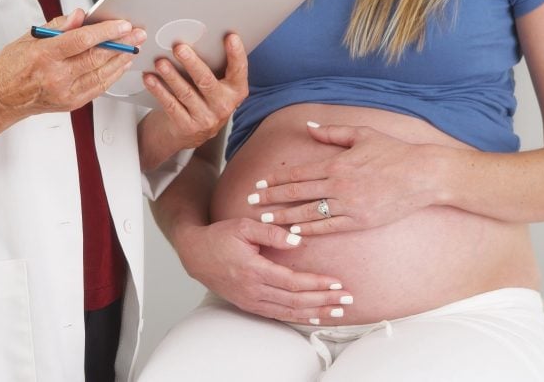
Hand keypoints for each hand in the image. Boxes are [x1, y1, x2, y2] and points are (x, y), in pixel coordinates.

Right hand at [0, 9, 146, 117]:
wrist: (1, 98)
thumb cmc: (11, 68)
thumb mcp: (29, 38)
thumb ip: (57, 26)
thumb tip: (79, 15)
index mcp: (44, 55)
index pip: (82, 40)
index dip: (106, 32)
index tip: (122, 25)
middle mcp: (56, 76)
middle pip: (97, 57)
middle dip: (122, 44)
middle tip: (137, 34)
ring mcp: (65, 92)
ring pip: (102, 74)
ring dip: (121, 60)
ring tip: (133, 47)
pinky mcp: (71, 103)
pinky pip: (98, 88)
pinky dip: (112, 75)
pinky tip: (120, 65)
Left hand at [143, 34, 248, 149]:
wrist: (194, 132)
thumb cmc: (206, 98)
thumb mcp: (219, 85)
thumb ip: (216, 66)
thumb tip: (199, 36)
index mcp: (236, 91)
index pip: (239, 70)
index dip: (236, 54)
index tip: (231, 37)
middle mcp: (223, 106)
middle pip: (206, 81)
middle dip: (192, 63)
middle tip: (179, 48)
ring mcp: (206, 118)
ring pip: (186, 93)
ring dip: (171, 76)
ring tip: (160, 62)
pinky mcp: (188, 126)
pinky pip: (171, 105)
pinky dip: (159, 90)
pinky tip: (150, 78)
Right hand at [174, 217, 352, 323]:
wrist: (195, 254)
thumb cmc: (220, 237)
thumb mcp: (244, 226)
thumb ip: (272, 233)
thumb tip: (298, 241)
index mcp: (253, 270)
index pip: (292, 282)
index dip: (317, 284)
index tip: (337, 283)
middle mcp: (253, 290)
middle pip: (295, 301)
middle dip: (324, 301)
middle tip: (347, 299)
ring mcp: (250, 300)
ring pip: (288, 312)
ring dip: (315, 313)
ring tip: (337, 312)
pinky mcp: (249, 305)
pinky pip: (278, 316)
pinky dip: (298, 318)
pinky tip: (314, 317)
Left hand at [251, 123, 445, 234]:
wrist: (423, 174)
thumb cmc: (394, 152)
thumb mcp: (362, 135)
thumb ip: (332, 133)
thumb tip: (309, 127)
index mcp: (337, 164)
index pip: (298, 174)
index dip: (276, 181)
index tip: (260, 185)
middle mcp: (339, 186)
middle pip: (297, 194)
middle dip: (272, 200)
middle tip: (252, 204)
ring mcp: (349, 205)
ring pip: (309, 214)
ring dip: (284, 218)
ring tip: (266, 222)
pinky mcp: (360, 221)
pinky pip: (329, 228)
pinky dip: (309, 231)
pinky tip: (294, 233)